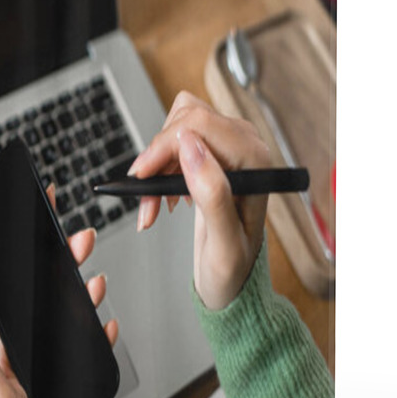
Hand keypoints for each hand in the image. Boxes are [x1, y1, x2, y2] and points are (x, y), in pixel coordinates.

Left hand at [0, 185, 117, 397]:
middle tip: (80, 239)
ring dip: (81, 298)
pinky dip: (96, 338)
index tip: (36, 225)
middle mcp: (25, 361)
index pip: (18, 296)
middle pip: (46, 304)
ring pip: (68, 325)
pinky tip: (106, 325)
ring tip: (95, 277)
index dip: (28, 260)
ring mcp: (47, 375)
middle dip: (63, 268)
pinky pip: (85, 355)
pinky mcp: (66, 390)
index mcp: (5, 354)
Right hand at [128, 92, 270, 309]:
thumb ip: (213, 195)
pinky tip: (163, 198)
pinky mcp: (214, 154)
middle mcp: (246, 146)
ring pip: (177, 128)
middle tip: (146, 198)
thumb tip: (192, 148)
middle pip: (185, 119)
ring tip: (154, 205)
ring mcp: (229, 147)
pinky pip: (176, 142)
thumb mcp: (224, 244)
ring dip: (156, 165)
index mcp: (255, 162)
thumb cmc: (233, 267)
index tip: (141, 176)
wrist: (232, 277)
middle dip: (157, 158)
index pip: (199, 124)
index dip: (163, 146)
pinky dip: (160, 168)